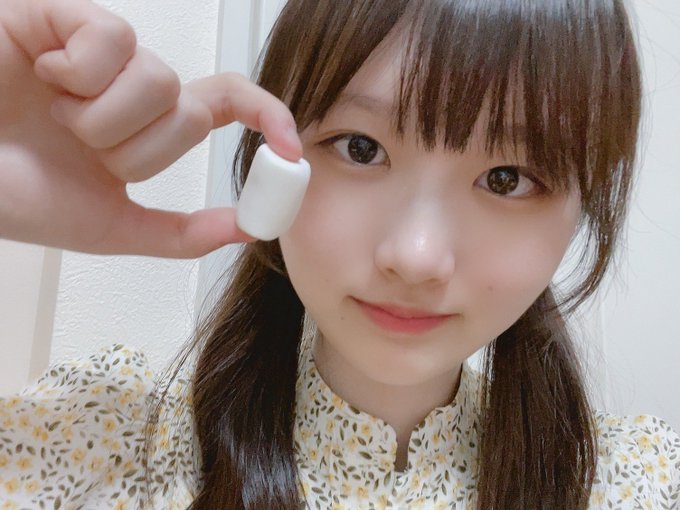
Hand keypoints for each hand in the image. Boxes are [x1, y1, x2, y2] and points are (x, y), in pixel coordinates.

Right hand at [0, 0, 301, 257]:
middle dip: (135, 148)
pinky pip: (113, 39)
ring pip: (156, 80)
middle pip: (188, 110)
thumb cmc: (14, 196)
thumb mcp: (109, 228)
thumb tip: (246, 231)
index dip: (265, 116)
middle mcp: (127, 90)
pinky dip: (78, 75)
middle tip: (79, 148)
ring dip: (103, 120)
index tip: (289, 147)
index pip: (223, 106)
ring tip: (53, 119)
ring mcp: (97, 53)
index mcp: (141, 131)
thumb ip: (179, 234)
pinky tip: (41, 77)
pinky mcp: (61, 17)